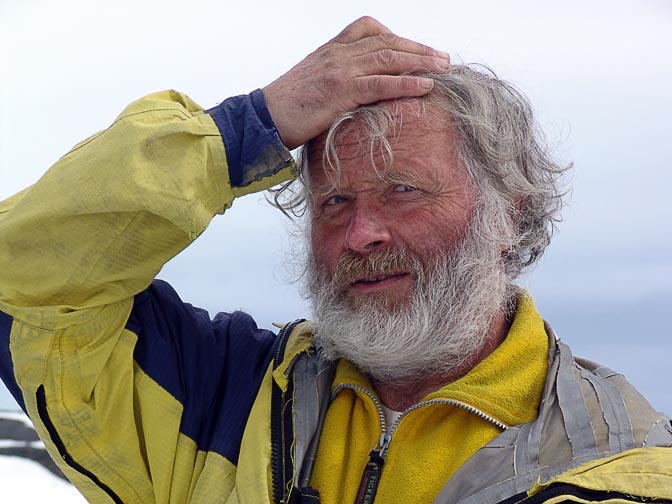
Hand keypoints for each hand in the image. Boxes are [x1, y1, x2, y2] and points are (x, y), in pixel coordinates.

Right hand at [263, 16, 449, 148]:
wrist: (263, 119)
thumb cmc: (287, 107)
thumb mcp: (313, 83)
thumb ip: (336, 78)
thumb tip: (358, 90)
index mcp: (331, 49)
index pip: (369, 30)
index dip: (397, 37)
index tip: (416, 48)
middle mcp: (338, 54)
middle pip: (386, 42)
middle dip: (418, 49)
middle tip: (442, 58)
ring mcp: (339, 70)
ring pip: (387, 58)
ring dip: (420, 61)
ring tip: (443, 68)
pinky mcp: (339, 92)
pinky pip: (379, 84)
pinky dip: (405, 83)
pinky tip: (425, 86)